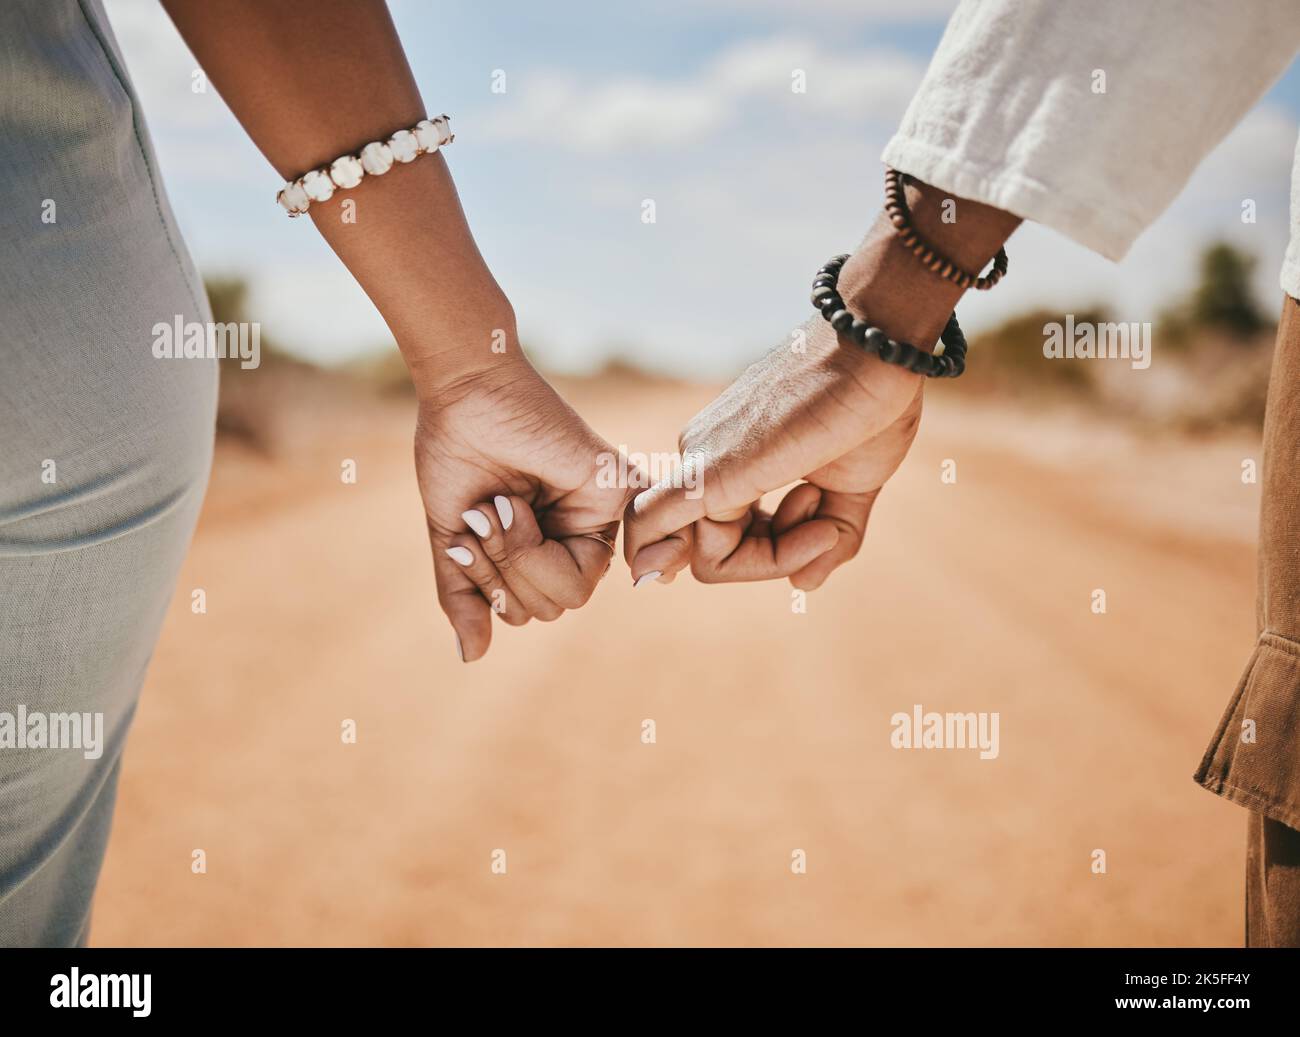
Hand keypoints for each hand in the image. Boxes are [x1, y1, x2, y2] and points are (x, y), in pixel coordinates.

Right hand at [414, 349, 629, 660]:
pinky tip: (529, 512)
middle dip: (503, 569)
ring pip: (573, 592)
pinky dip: (580, 544)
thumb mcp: (452, 541)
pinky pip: (624, 548)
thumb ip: (464, 597)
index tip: (464, 536)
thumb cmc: (456, 457)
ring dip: (519, 553)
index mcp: (539, 551)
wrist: (465, 394)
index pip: (528, 609)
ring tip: (502, 503)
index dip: (490, 587)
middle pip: (553, 607)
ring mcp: (600, 515)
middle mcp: (574, 537)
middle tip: (486, 515)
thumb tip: (473, 657)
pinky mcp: (618, 489)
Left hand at [623, 313, 923, 588]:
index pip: (730, 544)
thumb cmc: (868, 404)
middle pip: (717, 555)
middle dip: (777, 558)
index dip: (778, 556)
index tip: (827, 531)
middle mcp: (702, 456)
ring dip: (777, 555)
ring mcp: (701, 459)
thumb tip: (802, 585)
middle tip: (827, 523)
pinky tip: (763, 548)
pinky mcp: (710, 468)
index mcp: (728, 460)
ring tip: (819, 500)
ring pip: (711, 558)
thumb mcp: (851, 486)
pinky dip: (696, 559)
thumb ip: (827, 538)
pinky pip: (663, 532)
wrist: (878, 344)